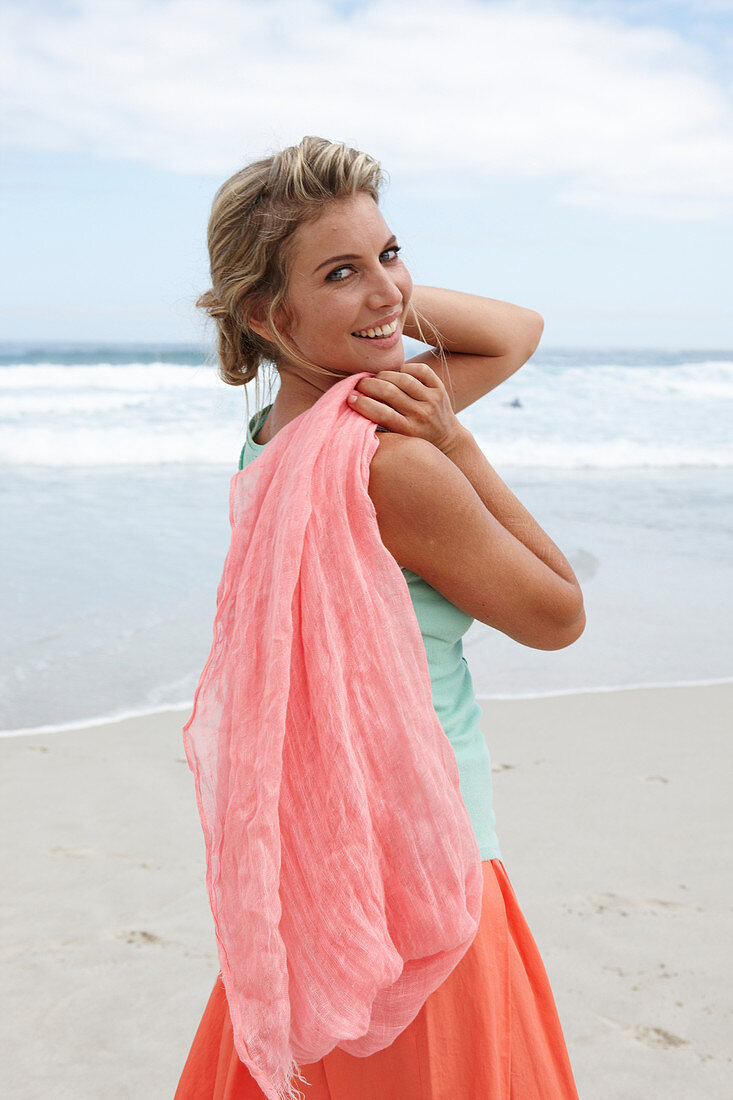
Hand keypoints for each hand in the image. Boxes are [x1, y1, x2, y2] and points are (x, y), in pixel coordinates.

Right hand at [348, 361, 462, 454]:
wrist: (447, 439)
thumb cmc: (413, 440)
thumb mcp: (399, 441)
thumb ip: (380, 427)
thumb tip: (354, 405)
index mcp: (409, 430)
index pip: (382, 413)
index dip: (363, 404)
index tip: (350, 398)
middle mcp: (422, 414)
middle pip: (390, 392)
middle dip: (369, 385)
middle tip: (359, 384)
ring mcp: (433, 400)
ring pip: (403, 378)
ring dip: (384, 375)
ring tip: (375, 378)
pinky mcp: (440, 388)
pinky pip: (421, 370)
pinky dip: (405, 368)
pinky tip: (397, 373)